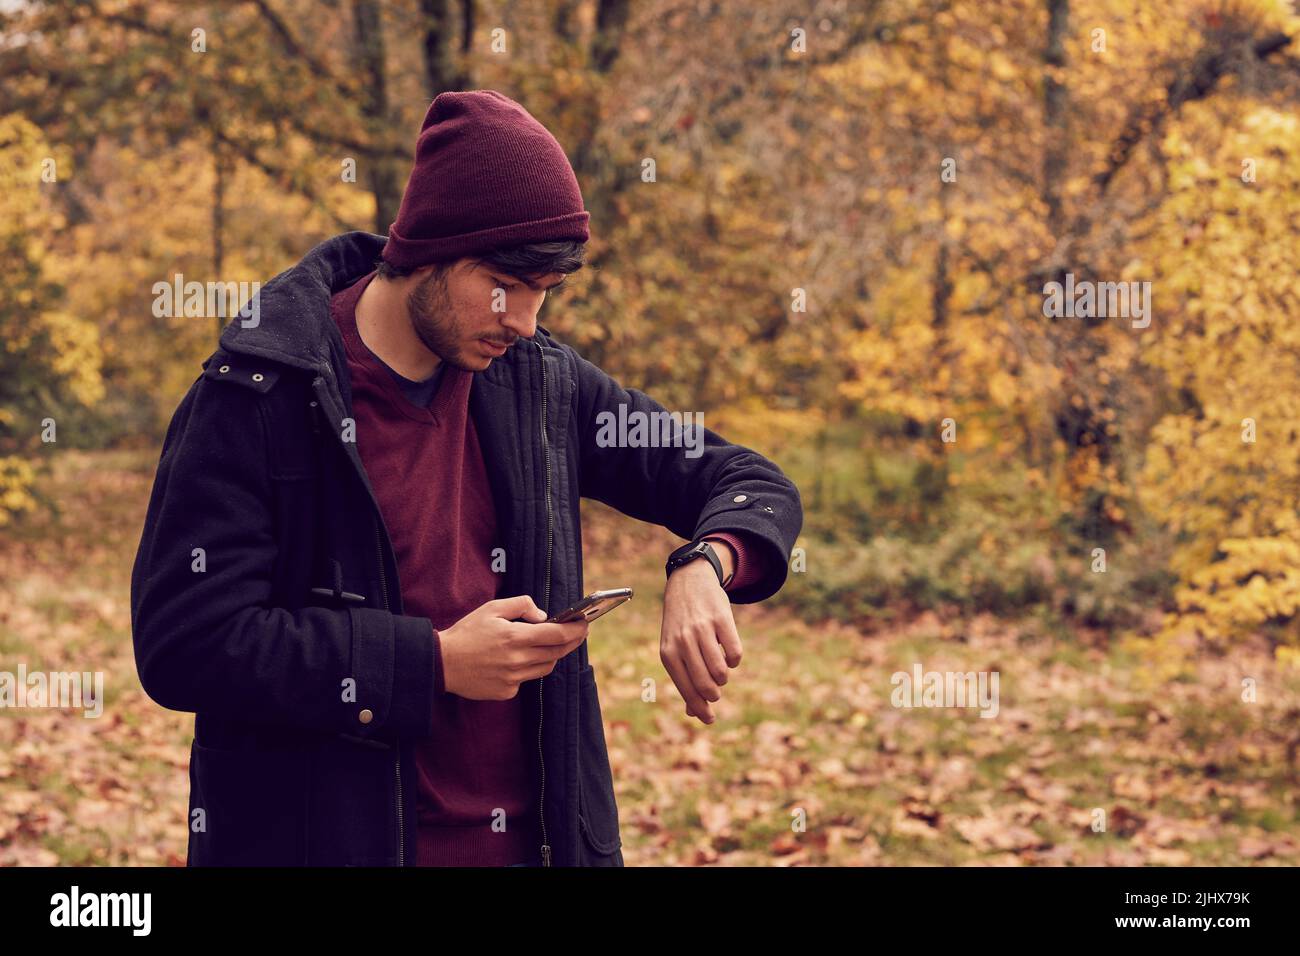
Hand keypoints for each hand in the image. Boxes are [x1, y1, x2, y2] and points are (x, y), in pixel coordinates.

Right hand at [439, 595, 588, 699]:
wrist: (442, 663)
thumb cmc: (467, 632)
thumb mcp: (492, 608)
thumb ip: (521, 605)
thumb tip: (543, 616)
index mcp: (515, 637)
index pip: (557, 635)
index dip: (575, 630)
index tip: (585, 624)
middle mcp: (517, 660)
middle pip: (557, 653)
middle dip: (571, 642)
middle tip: (579, 633)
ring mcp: (513, 679)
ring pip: (545, 668)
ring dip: (552, 655)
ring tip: (552, 644)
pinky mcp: (506, 692)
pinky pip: (527, 679)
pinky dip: (529, 668)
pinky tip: (519, 660)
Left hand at [660, 558, 740, 724]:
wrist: (688, 582)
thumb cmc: (681, 624)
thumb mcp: (674, 648)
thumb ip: (684, 678)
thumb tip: (694, 713)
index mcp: (668, 653)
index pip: (687, 689)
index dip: (700, 709)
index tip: (710, 719)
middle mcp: (683, 642)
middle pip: (705, 684)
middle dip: (713, 695)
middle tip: (715, 693)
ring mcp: (702, 629)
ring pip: (721, 671)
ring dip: (723, 677)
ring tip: (719, 670)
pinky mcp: (721, 619)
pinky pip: (735, 653)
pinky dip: (734, 660)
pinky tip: (728, 654)